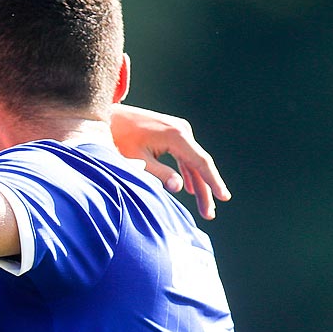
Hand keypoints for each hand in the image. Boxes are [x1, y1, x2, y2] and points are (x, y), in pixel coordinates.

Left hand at [110, 104, 230, 218]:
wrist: (108, 117)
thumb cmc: (119, 139)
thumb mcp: (137, 159)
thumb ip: (159, 174)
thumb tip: (180, 188)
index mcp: (176, 136)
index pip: (200, 163)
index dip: (213, 182)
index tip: (224, 198)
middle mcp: (182, 130)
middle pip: (199, 165)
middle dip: (205, 191)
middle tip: (209, 215)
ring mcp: (179, 131)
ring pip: (193, 162)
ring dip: (198, 185)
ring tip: (204, 208)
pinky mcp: (173, 134)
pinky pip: (185, 157)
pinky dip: (188, 173)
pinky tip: (192, 189)